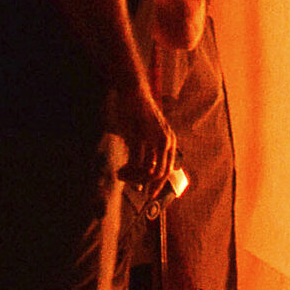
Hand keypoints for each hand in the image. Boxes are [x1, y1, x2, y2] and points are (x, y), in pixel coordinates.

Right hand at [116, 77, 175, 196]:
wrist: (132, 92)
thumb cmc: (136, 115)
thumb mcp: (143, 138)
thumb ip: (145, 157)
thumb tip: (140, 185)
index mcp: (170, 141)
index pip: (168, 171)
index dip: (158, 186)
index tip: (149, 197)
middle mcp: (167, 141)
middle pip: (159, 174)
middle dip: (144, 183)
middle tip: (131, 188)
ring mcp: (155, 139)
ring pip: (147, 170)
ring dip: (133, 177)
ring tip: (120, 175)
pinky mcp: (141, 137)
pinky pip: (137, 162)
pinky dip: (128, 170)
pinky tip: (120, 171)